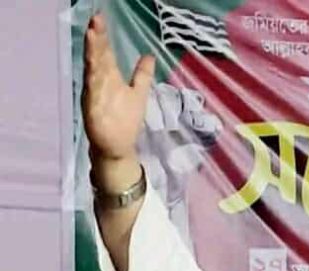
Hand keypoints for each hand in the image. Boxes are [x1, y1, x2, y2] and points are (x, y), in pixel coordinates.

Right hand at [82, 13, 154, 160]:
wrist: (115, 147)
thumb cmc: (124, 120)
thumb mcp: (138, 93)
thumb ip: (142, 74)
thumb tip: (150, 55)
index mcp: (110, 78)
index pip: (106, 52)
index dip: (103, 36)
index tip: (100, 18)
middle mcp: (101, 84)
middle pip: (98, 57)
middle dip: (96, 39)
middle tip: (95, 19)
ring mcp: (96, 95)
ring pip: (93, 71)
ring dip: (92, 54)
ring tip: (91, 35)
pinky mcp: (94, 109)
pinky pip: (93, 92)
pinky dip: (93, 79)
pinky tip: (92, 67)